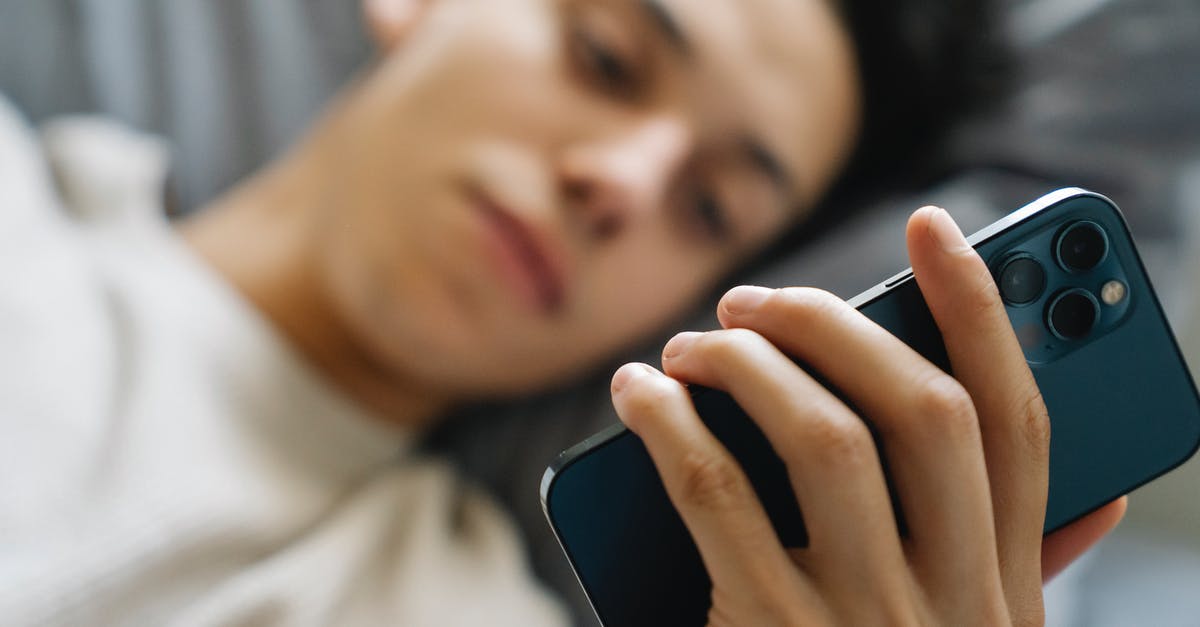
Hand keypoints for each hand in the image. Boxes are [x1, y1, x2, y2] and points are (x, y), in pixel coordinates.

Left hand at [610, 207, 1124, 625]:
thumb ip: (1025, 574)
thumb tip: (1096, 495)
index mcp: (1006, 595)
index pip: (1020, 424)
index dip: (985, 311)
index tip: (935, 226)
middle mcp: (954, 604)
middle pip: (923, 413)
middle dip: (837, 326)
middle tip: (754, 299)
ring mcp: (866, 625)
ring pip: (823, 438)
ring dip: (749, 367)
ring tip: (691, 344)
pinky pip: (715, 497)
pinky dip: (671, 426)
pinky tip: (639, 395)